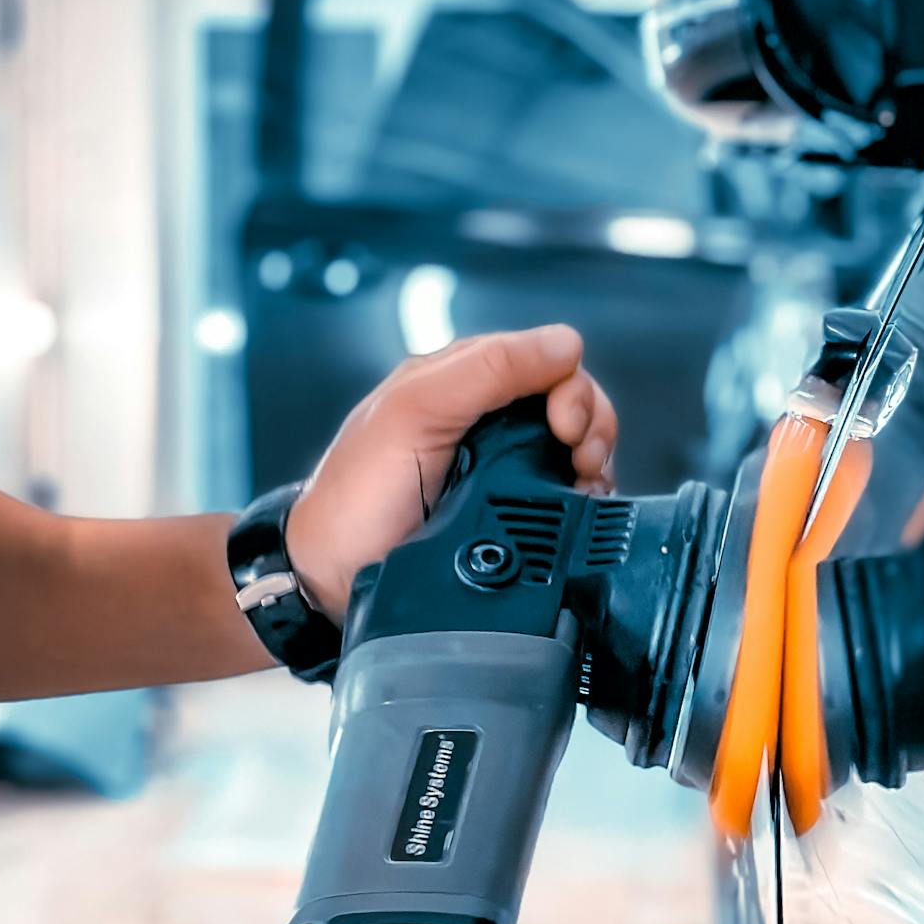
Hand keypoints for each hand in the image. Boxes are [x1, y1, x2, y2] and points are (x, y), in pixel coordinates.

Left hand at [286, 325, 616, 622]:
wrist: (330, 579)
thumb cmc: (355, 497)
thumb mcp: (413, 412)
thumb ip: (486, 370)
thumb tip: (564, 344)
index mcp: (458, 379)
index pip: (544, 358)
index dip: (569, 387)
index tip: (565, 427)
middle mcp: (482, 416)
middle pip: (570, 399)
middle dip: (591, 424)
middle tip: (579, 459)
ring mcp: (497, 465)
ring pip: (573, 443)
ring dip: (593, 460)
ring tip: (582, 485)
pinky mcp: (506, 510)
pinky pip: (562, 490)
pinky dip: (582, 494)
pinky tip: (576, 506)